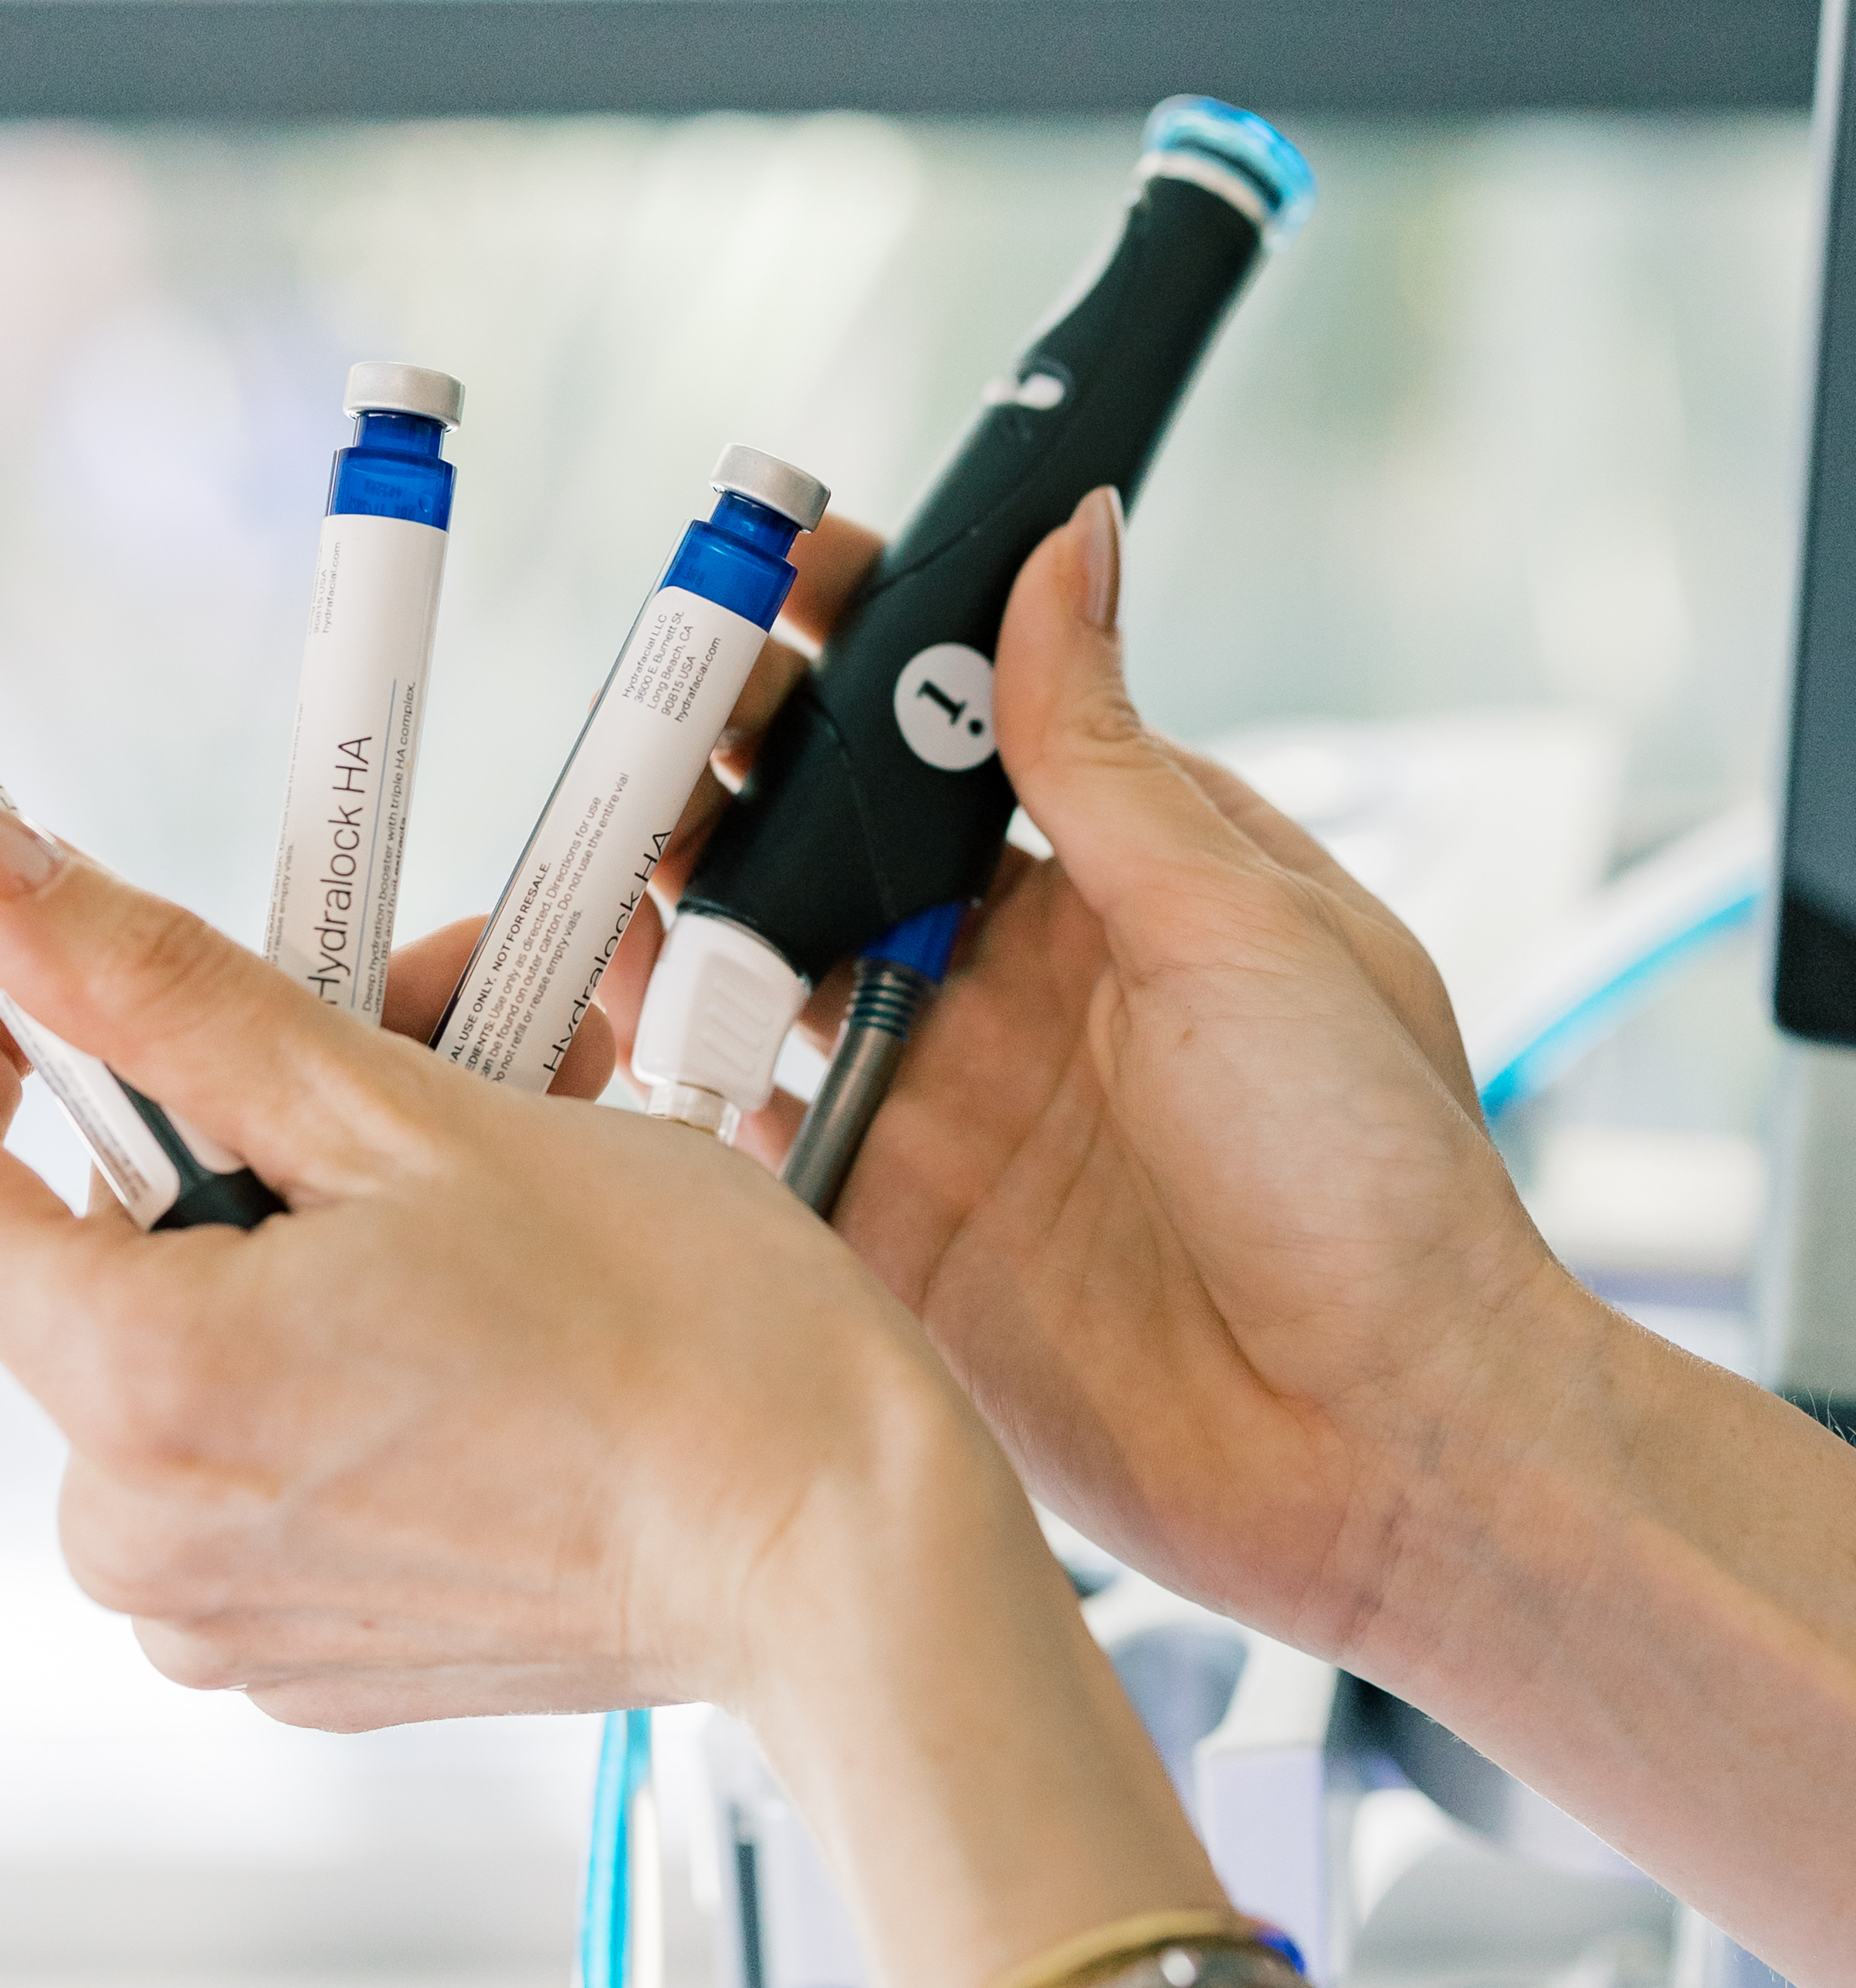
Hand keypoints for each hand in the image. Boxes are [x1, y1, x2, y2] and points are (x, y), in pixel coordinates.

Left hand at [0, 792, 1012, 1741]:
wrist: (845, 1558)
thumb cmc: (680, 1338)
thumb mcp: (408, 1112)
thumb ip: (164, 988)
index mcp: (142, 1384)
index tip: (49, 965)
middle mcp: (140, 1528)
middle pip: (86, 1247)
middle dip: (229, 1116)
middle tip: (418, 1034)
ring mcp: (220, 1610)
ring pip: (184, 1338)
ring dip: (304, 1222)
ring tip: (494, 1164)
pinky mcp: (302, 1654)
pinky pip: (256, 1455)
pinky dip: (338, 1351)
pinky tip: (488, 1309)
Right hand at [602, 489, 1580, 1673]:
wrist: (1381, 1448)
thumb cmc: (1373, 1175)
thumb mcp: (1240, 926)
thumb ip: (1106, 752)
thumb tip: (1073, 539)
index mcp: (1123, 880)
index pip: (960, 720)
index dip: (866, 637)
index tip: (780, 555)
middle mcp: (1015, 980)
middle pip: (838, 833)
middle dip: (736, 750)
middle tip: (649, 685)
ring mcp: (940, 1100)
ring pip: (767, 961)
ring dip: (684, 885)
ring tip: (605, 816)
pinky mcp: (883, 1228)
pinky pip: (742, 1125)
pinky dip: (667, 1057)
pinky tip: (613, 989)